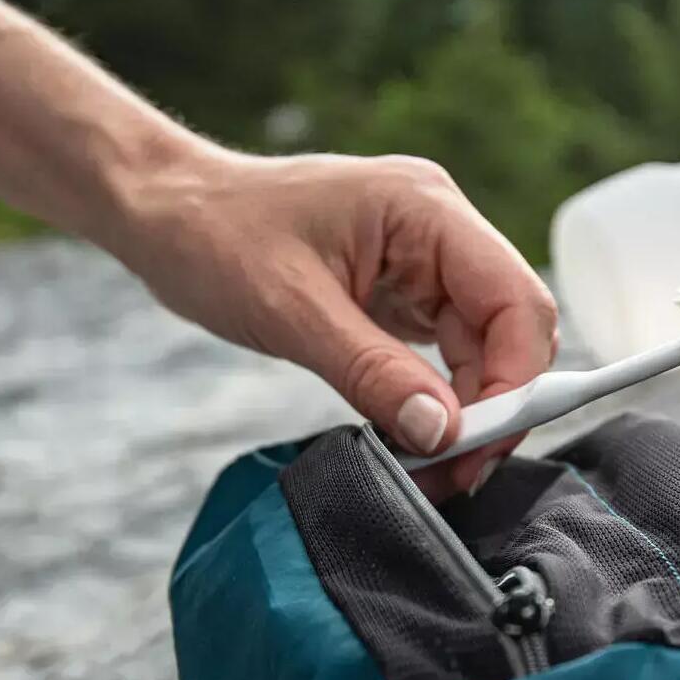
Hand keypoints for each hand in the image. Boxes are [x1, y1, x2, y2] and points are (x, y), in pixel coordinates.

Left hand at [107, 148, 558, 500]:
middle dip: (495, 401)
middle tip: (456, 471)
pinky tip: (413, 432)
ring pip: (483, 342)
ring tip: (431, 465)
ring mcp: (422, 256)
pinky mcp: (401, 285)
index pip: (515, 298)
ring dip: (467, 405)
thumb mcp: (292, 312)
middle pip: (511, 324)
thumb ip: (373, 373)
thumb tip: (443, 433)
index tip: (475, 445)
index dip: (513, 378)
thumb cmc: (215, 235)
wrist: (164, 211)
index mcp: (426, 208)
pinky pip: (444, 346)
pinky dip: (435, 394)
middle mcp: (438, 225)